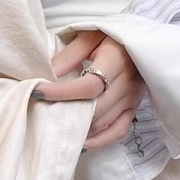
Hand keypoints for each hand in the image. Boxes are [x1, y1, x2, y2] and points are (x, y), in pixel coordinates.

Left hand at [33, 31, 146, 149]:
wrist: (141, 39)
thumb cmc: (110, 36)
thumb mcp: (89, 36)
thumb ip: (69, 55)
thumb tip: (49, 75)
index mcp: (116, 59)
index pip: (88, 84)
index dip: (62, 92)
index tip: (39, 92)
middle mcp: (128, 81)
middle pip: (96, 107)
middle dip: (68, 111)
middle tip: (43, 111)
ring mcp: (133, 98)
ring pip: (104, 121)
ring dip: (80, 127)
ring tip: (56, 125)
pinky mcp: (134, 108)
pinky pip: (118, 130)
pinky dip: (100, 140)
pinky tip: (82, 142)